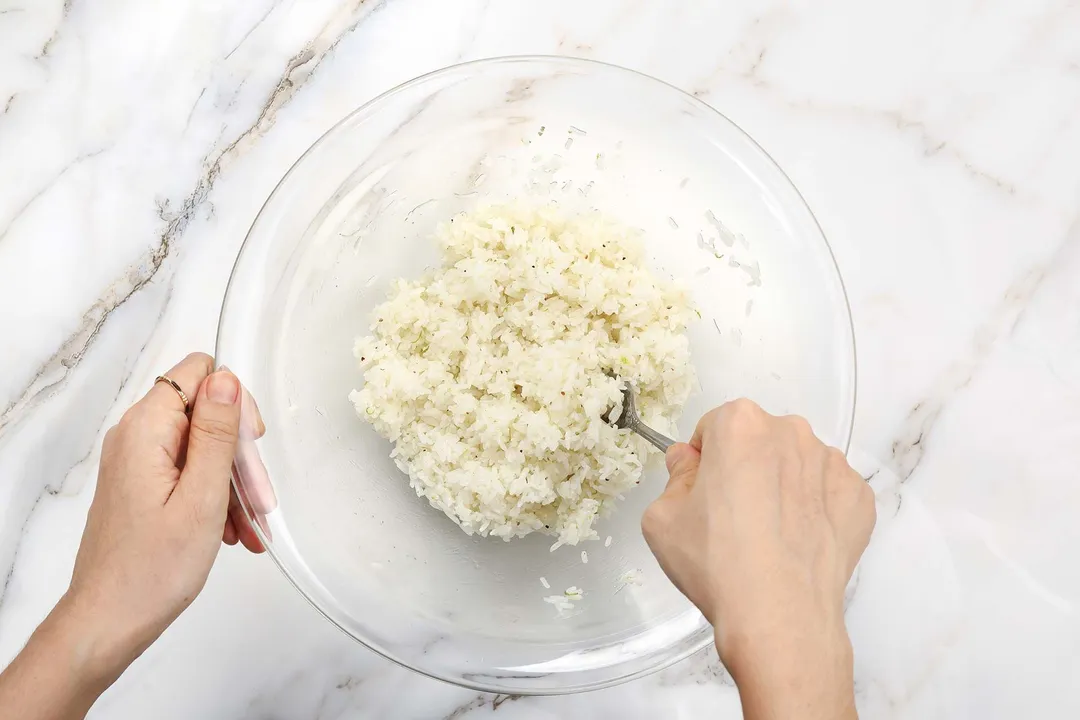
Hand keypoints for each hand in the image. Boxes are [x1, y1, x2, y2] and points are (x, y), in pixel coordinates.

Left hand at [0, 354, 266, 719]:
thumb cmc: (150, 571)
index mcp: (146, 430)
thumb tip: (227, 380)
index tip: (249, 446)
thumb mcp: (202, 497)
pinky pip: (190, 472)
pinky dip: (216, 495)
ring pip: (203, 446)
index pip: (199, 373)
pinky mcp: (143, 484)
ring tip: (249, 523)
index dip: (234, 403)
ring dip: (233, 481)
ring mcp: (138, 461)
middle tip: (256, 496)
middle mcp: (136, 437)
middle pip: (205, 412)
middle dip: (239, 453)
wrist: (109, 621)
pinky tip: (233, 530)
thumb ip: (217, 433)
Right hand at [642, 399, 874, 719]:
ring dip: (781, 487)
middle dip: (744, 468)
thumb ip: (674, 476)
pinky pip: (828, 494)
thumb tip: (688, 462)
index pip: (712, 429)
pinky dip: (814, 511)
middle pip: (757, 441)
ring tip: (767, 536)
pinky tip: (796, 544)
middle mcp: (791, 432)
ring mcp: (832, 464)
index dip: (702, 461)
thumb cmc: (717, 563)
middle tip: (731, 517)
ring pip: (795, 466)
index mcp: (740, 424)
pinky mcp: (859, 498)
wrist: (780, 616)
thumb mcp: (662, 518)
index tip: (700, 493)